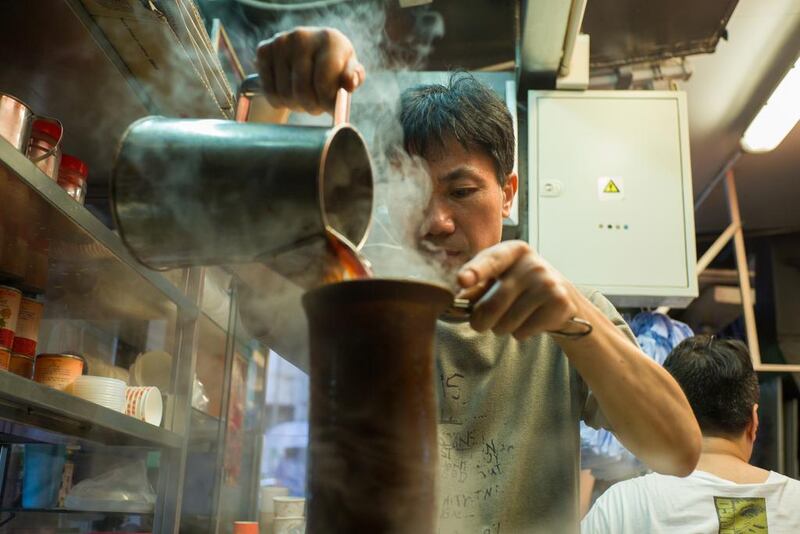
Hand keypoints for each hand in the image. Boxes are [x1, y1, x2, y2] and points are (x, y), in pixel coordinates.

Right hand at [256, 27, 365, 114]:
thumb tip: (349, 83)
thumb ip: (353, 78)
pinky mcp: (264, 50)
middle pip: (302, 92)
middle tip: (316, 106)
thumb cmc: (333, 66)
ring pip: (285, 94)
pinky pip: (269, 91)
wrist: (308, 50)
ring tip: (304, 98)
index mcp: (330, 40)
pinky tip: (288, 93)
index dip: (326, 103)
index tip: (330, 109)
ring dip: (296, 105)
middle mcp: (303, 36)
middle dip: (311, 107)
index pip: (323, 82)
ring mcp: (281, 42)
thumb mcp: (349, 71)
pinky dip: (279, 101)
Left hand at [457, 240, 577, 338]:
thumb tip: (458, 300)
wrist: (563, 300)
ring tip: (514, 317)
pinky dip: (520, 333)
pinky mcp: (558, 304)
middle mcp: (532, 263)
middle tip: (482, 322)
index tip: (462, 280)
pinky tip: (531, 321)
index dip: (474, 271)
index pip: (490, 260)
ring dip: (502, 328)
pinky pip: (523, 331)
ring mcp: (548, 283)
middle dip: (480, 322)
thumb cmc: (521, 289)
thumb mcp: (499, 280)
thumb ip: (476, 287)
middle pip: (492, 304)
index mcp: (512, 251)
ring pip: (506, 323)